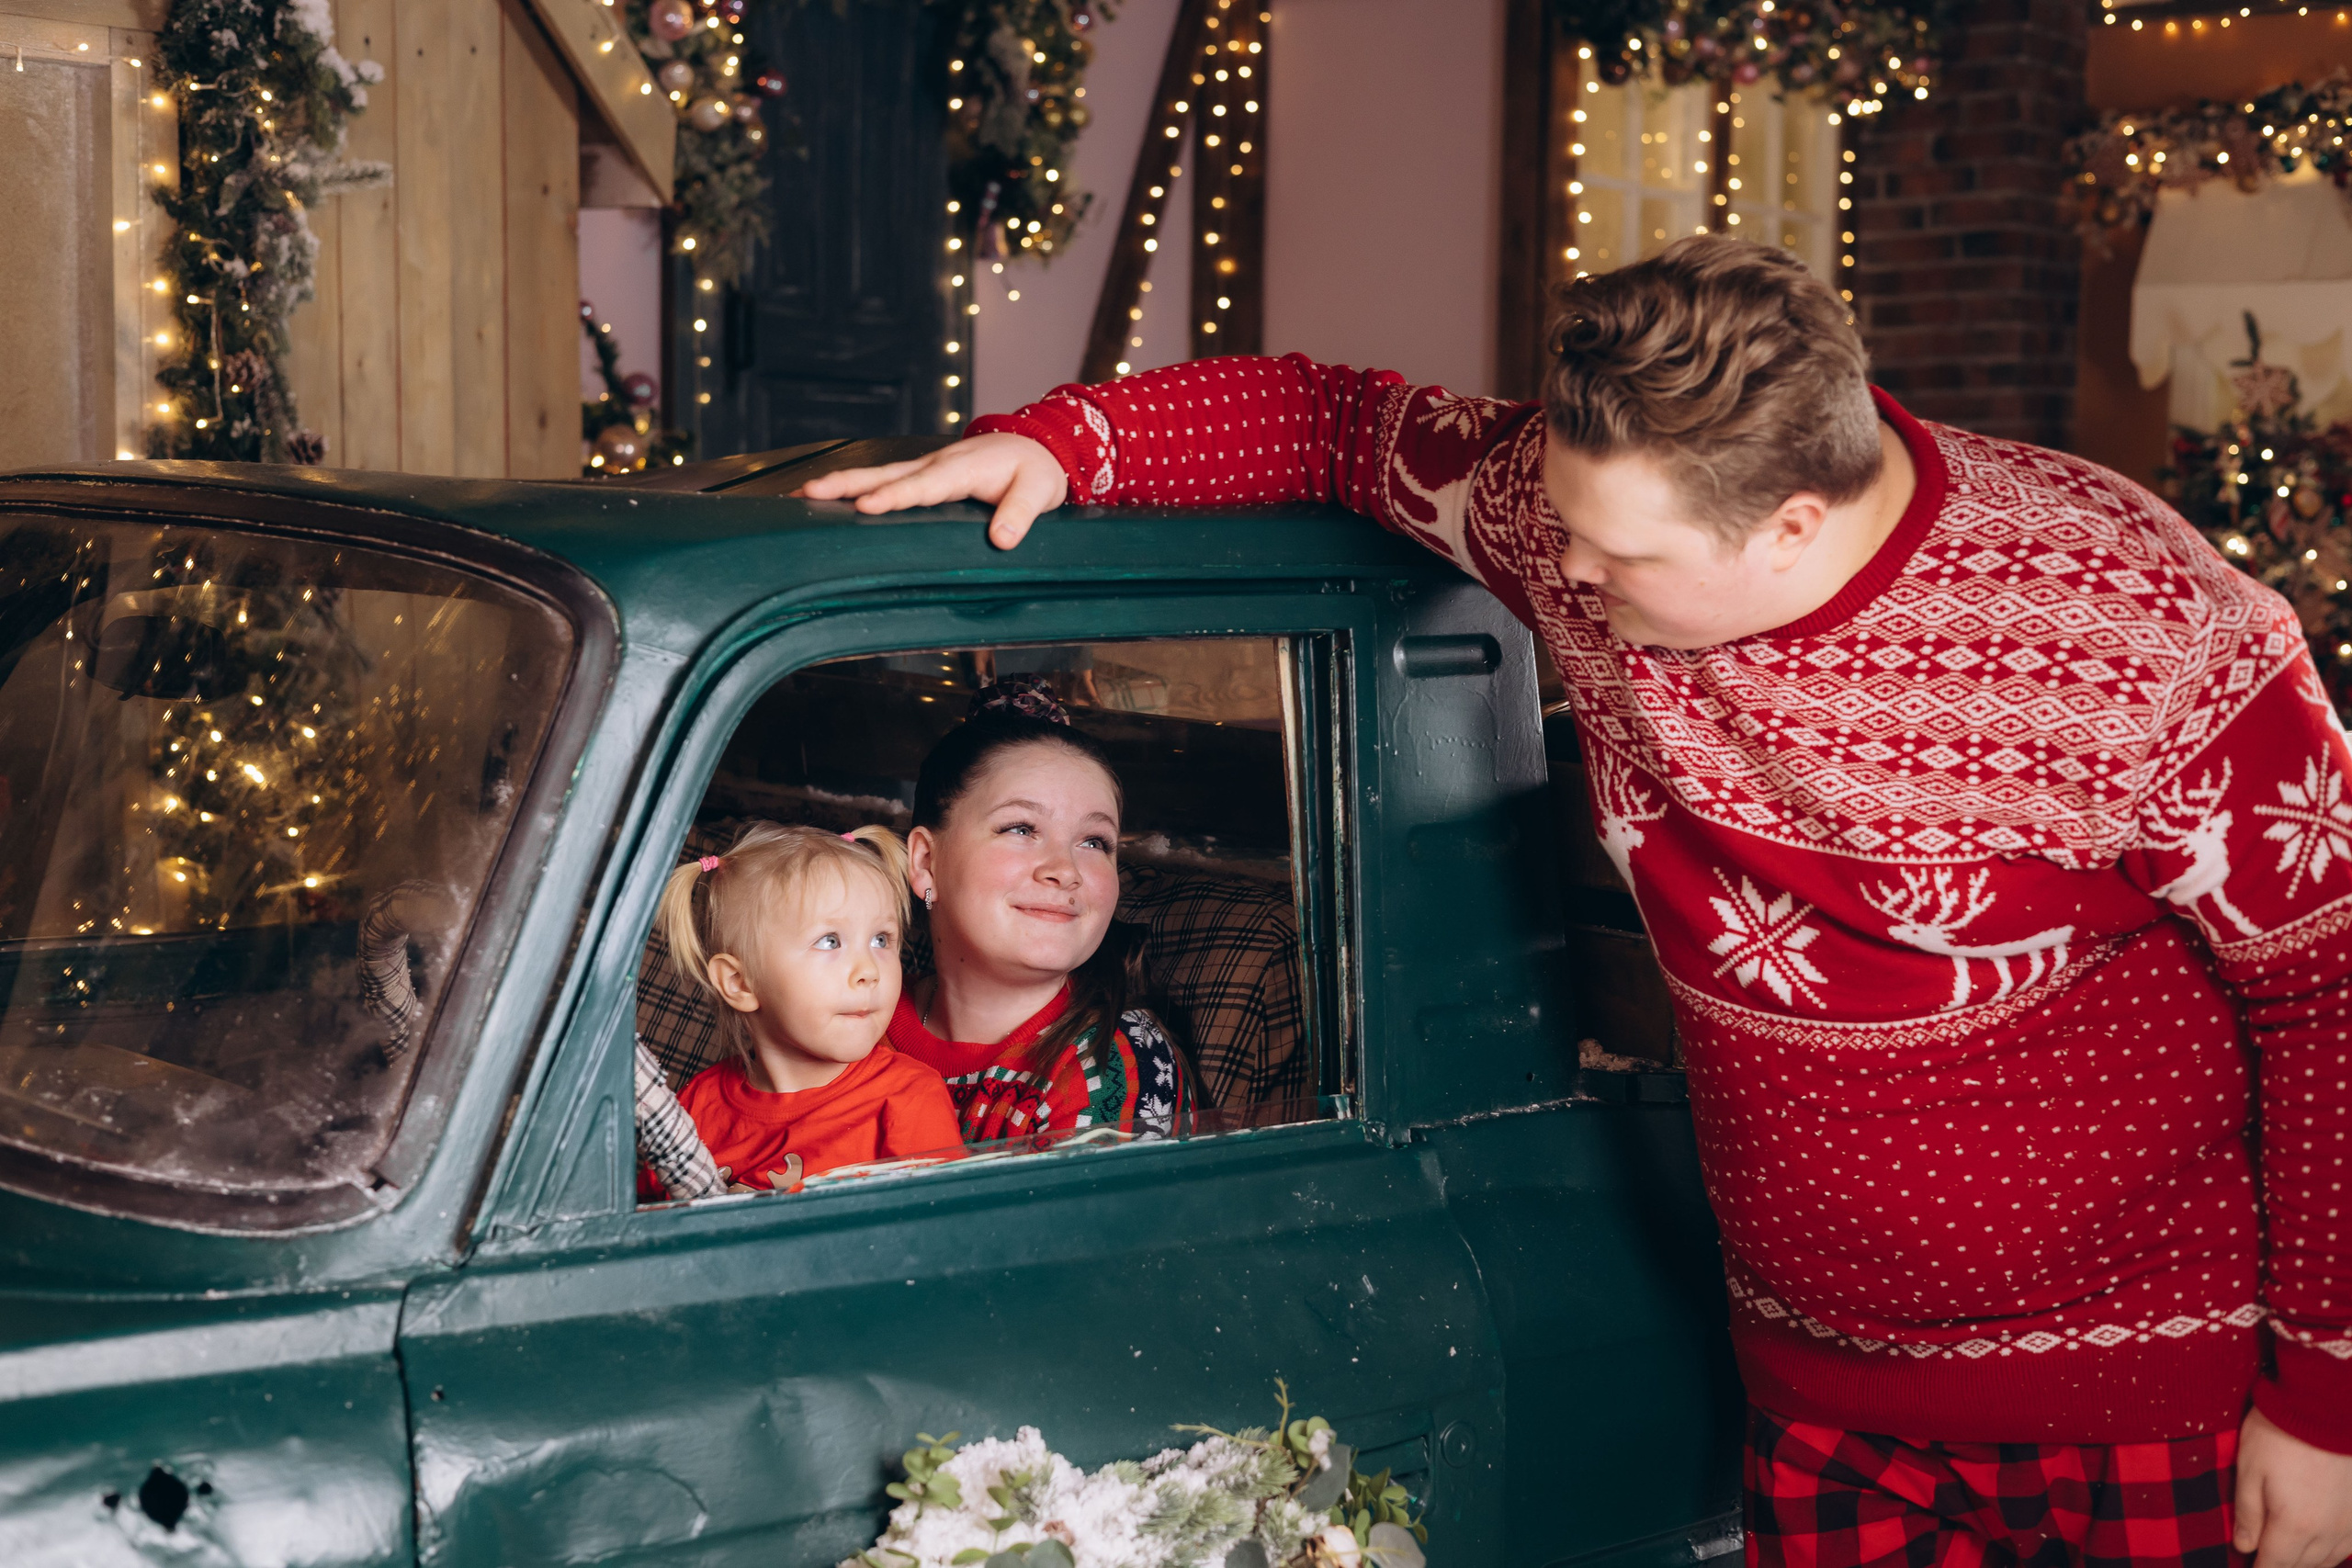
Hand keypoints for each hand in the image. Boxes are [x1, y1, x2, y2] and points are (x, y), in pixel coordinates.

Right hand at [795, 432, 1067, 549]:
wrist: (1037, 446)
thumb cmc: (1035, 470)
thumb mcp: (1039, 491)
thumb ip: (1021, 513)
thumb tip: (1002, 539)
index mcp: (961, 468)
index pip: (922, 486)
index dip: (894, 497)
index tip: (865, 506)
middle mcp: (936, 464)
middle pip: (885, 475)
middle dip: (845, 484)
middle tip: (807, 493)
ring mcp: (926, 468)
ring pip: (878, 475)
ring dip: (840, 484)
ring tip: (801, 495)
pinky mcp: (922, 475)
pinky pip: (885, 481)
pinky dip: (855, 487)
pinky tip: (830, 499)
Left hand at [2235, 1405, 2351, 1567]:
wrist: (2323, 1406)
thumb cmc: (2278, 1434)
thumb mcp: (2249, 1471)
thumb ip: (2247, 1513)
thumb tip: (2244, 1546)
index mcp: (2295, 1525)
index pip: (2275, 1563)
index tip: (2249, 1564)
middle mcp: (2328, 1532)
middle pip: (2302, 1565)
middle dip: (2281, 1564)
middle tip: (2265, 1556)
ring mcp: (2349, 1522)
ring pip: (2329, 1559)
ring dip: (2307, 1561)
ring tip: (2289, 1554)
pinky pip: (2349, 1545)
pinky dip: (2332, 1550)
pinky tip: (2320, 1543)